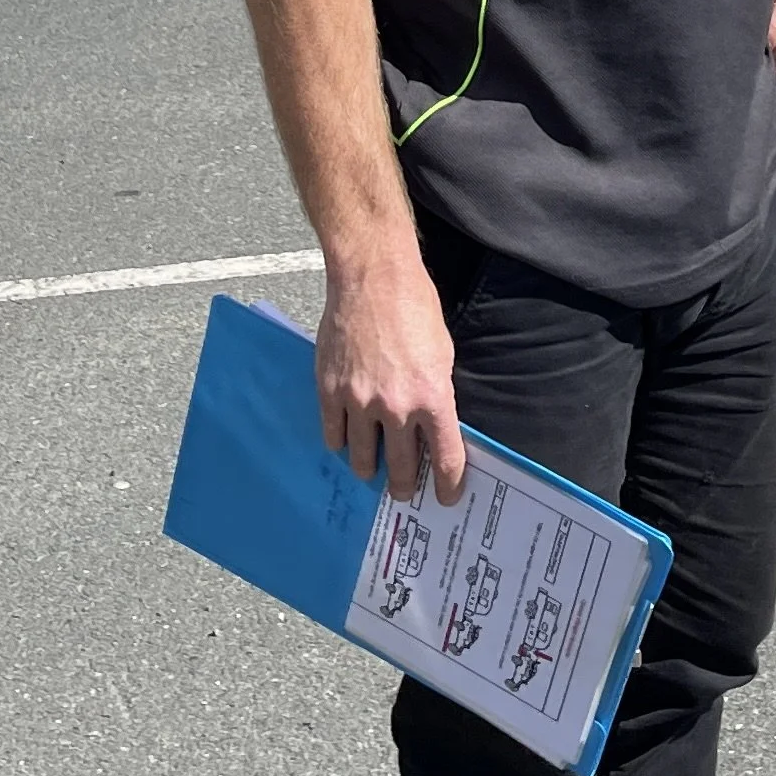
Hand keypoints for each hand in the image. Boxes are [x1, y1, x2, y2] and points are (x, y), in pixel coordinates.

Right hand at [316, 252, 465, 504]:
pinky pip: (332, 434)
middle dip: (403, 486)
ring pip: (362, 458)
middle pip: (401, 468)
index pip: (444, 458)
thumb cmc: (414, 308)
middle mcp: (397, 407)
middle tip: (403, 491)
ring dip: (369, 468)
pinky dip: (340, 442)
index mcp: (433, 397)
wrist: (372, 278)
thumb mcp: (442, 353)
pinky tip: (346, 440)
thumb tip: (433, 426)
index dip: (446, 484)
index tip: (444, 497)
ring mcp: (359, 401)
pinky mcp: (329, 390)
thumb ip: (437, 394)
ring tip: (371, 469)